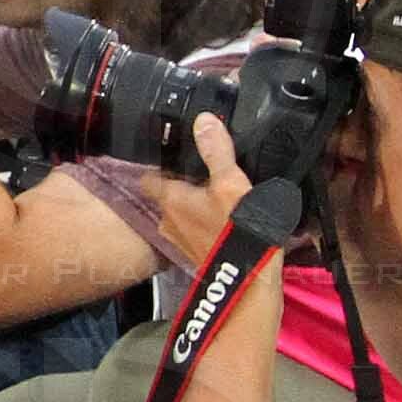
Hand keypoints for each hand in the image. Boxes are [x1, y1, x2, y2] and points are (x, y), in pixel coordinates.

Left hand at [148, 113, 255, 274]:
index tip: (171, 153)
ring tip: (215, 191)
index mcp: (170, 200)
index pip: (149, 177)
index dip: (157, 164)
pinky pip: (196, 229)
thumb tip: (202, 120)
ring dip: (194, 203)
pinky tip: (225, 216)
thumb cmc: (238, 230)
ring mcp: (182, 240)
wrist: (252, 280)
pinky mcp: (198, 253)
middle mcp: (168, 221)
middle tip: (201, 170)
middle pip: (167, 195)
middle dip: (181, 184)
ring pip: (182, 213)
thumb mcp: (230, 183)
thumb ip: (216, 152)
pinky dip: (205, 220)